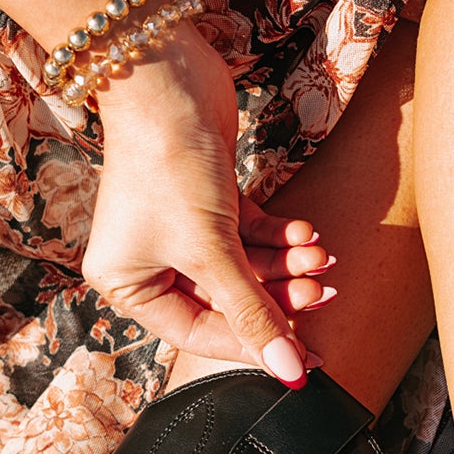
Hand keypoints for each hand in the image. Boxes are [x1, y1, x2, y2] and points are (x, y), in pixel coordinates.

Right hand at [83, 27, 333, 386]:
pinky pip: (248, 235)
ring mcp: (178, 229)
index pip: (199, 334)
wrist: (168, 79)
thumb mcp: (213, 250)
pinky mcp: (207, 199)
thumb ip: (253, 312)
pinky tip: (307, 234)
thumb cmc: (171, 165)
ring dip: (286, 266)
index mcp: (128, 284)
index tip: (305, 362)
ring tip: (323, 257)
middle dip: (277, 298)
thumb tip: (288, 374)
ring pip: (243, 267)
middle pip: (226, 301)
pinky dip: (278, 237)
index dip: (254, 347)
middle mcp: (149, 260)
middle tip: (324, 296)